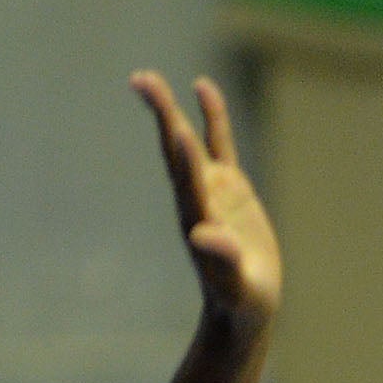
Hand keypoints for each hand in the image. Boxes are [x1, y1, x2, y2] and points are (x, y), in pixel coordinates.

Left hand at [133, 71, 279, 344]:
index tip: (178, 129)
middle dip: (161, 116)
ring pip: (187, 140)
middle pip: (175, 150)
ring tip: (147, 78)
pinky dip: (211, 116)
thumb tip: (203, 235)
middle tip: (141, 80)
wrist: (241, 305)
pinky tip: (201, 87)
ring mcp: (211, 188)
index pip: (190, 184)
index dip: (186, 159)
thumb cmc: (240, 300)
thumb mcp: (236, 285)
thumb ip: (221, 261)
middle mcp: (197, 198)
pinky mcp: (228, 186)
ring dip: (168, 109)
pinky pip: (218, 143)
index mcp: (199, 221)